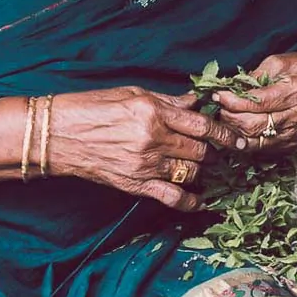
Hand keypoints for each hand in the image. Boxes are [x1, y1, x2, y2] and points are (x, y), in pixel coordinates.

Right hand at [43, 86, 241, 209]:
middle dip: (213, 152)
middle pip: (200, 150)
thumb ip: (167, 101)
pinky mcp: (135, 184)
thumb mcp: (131, 94)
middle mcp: (153, 139)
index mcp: (154, 112)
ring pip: (192, 172)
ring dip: (202, 171)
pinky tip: (201, 200)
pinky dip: (191, 201)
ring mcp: (145, 164)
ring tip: (205, 168)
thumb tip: (196, 103)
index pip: (202, 125)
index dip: (226, 134)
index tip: (239, 140)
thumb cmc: (91, 108)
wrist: (58, 134)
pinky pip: (172, 197)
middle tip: (219, 152)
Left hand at [212, 53, 296, 155]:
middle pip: (255, 125)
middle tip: (220, 107)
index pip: (258, 102)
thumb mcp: (279, 62)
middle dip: (231, 117)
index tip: (219, 95)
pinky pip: (263, 149)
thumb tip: (231, 88)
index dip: (234, 101)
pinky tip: (240, 130)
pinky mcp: (292, 144)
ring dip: (235, 132)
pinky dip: (247, 141)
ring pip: (256, 142)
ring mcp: (296, 134)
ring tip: (227, 119)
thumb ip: (255, 75)